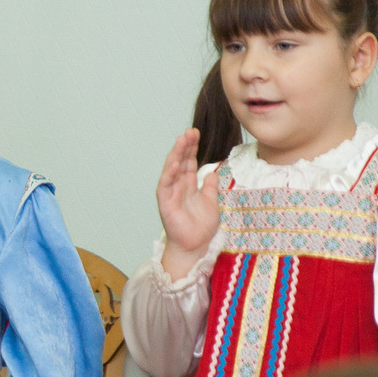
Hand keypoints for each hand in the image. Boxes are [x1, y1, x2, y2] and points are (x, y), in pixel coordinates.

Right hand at [156, 128, 221, 279]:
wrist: (195, 245)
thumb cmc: (201, 227)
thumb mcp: (212, 203)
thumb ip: (210, 187)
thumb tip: (212, 173)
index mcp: (189, 184)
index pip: (189, 161)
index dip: (192, 147)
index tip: (196, 133)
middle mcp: (178, 185)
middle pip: (180, 160)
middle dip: (185, 145)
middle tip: (190, 131)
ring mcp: (170, 192)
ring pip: (171, 168)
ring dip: (176, 154)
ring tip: (181, 140)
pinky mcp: (165, 201)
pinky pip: (166, 184)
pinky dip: (169, 173)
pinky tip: (174, 162)